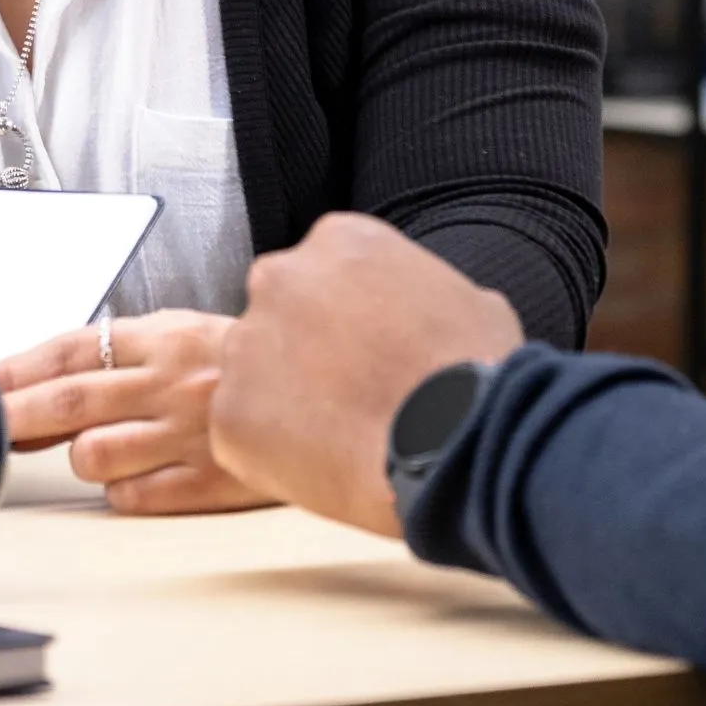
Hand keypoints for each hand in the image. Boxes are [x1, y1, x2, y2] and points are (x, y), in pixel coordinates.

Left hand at [0, 310, 265, 515]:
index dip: (11, 371)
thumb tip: (43, 384)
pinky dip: (122, 491)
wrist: (332, 393)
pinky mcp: (207, 483)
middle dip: (4, 416)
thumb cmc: (248, 369)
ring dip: (78, 456)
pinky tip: (139, 478)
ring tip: (103, 449)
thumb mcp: (184, 336)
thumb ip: (118, 358)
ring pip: (92, 455)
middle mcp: (168, 384)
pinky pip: (133, 497)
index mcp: (163, 339)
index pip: (67, 352)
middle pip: (65, 403)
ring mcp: (186, 435)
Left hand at [211, 215, 521, 539]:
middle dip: (301, 350)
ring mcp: (247, 344)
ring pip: (251, 372)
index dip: (343, 317)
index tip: (364, 350)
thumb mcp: (467, 300)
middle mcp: (280, 278)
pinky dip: (268, 452)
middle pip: (276, 313)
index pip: (321, 272)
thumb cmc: (476, 370)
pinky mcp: (229, 412)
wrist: (454, 439)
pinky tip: (320, 465)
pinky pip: (239, 431)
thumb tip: (428, 316)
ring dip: (281, 400)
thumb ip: (422, 294)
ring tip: (337, 437)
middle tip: (344, 394)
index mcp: (338, 240)